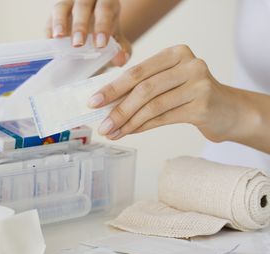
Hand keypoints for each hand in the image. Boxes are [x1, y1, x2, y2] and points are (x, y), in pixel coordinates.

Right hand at [46, 0, 131, 65]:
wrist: (93, 26)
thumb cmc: (105, 31)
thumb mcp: (116, 38)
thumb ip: (122, 48)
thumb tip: (121, 60)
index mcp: (106, 1)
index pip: (105, 8)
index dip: (102, 25)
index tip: (100, 45)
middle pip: (82, 5)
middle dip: (80, 25)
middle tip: (78, 44)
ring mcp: (68, 3)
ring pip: (61, 7)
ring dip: (59, 23)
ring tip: (58, 38)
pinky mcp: (54, 14)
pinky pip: (49, 20)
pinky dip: (49, 31)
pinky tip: (50, 44)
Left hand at [88, 44, 243, 142]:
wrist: (227, 110)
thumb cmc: (190, 95)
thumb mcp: (167, 82)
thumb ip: (142, 87)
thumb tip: (106, 104)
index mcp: (175, 53)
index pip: (137, 71)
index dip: (112, 88)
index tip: (93, 102)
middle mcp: (189, 64)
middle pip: (144, 89)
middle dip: (118, 108)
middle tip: (101, 124)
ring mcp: (198, 84)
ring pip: (153, 106)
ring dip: (128, 122)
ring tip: (112, 133)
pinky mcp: (203, 105)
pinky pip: (164, 118)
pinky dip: (142, 127)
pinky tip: (129, 132)